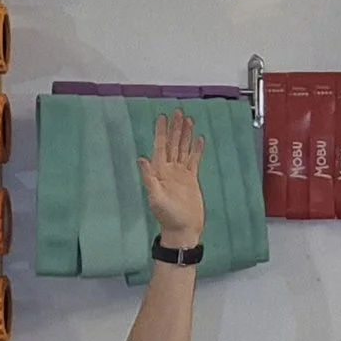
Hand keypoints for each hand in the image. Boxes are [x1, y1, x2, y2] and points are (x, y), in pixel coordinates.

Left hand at [137, 110, 205, 245]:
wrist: (183, 229)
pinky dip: (197, 150)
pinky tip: (199, 139)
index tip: (162, 117)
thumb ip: (148, 178)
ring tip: (189, 120)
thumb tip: (141, 159)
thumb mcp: (156, 197)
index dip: (161, 132)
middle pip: (173, 144)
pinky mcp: (191, 179)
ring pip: (184, 149)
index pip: (161, 146)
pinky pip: (194, 160)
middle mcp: (169, 169)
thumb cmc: (168, 216)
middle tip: (178, 112)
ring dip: (186, 135)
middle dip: (175, 128)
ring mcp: (181, 174)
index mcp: (160, 171)